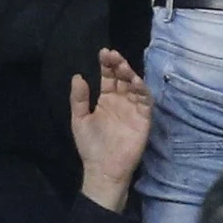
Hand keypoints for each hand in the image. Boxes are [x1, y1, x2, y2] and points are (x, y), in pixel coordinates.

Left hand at [70, 48, 150, 210]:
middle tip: (113, 55)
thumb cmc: (90, 145)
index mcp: (105, 99)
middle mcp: (121, 101)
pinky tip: (136, 82)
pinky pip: (145, 101)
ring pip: (134, 86)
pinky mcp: (143, 119)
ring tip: (123, 67)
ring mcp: (133, 109)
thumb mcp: (79, 120)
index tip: (103, 53)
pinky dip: (142, 91)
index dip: (107, 65)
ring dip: (130, 75)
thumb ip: (79, 99)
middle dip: (119, 65)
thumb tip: (78, 76)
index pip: (108, 77)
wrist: (103, 169)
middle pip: (122, 78)